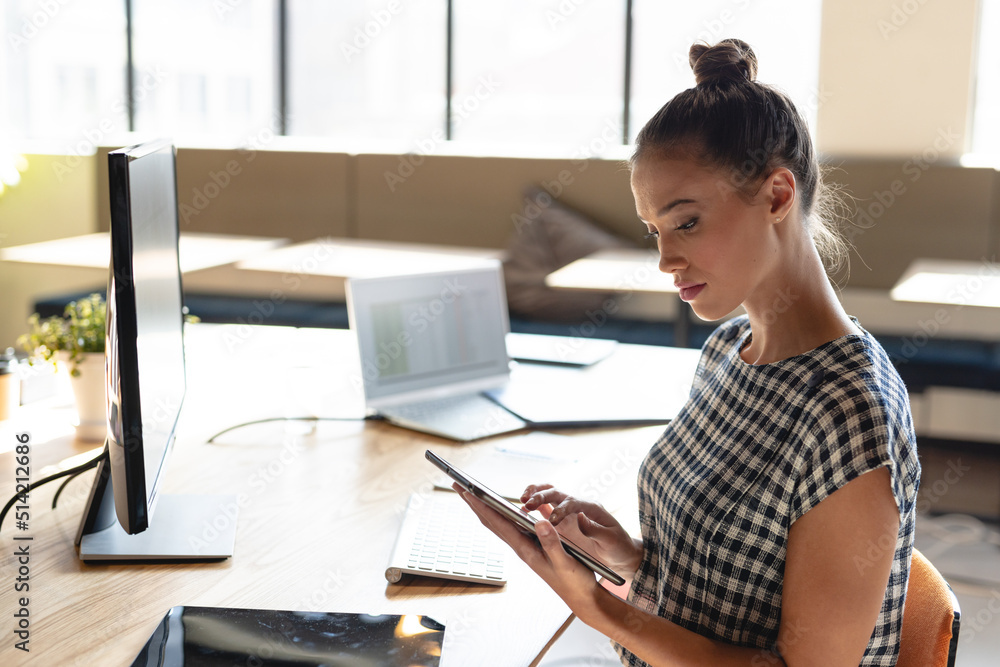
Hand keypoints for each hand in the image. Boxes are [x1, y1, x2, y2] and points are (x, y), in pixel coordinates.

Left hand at [453, 483, 602, 613]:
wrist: (581, 597)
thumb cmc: (573, 581)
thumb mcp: (565, 562)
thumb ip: (552, 543)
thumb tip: (539, 522)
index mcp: (525, 549)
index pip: (497, 522)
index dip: (480, 505)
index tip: (466, 490)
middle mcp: (521, 547)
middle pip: (491, 521)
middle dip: (474, 503)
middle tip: (458, 486)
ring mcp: (526, 547)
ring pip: (499, 524)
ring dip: (484, 508)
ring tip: (473, 494)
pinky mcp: (533, 547)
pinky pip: (512, 527)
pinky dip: (502, 515)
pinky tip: (502, 509)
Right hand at [521, 484, 642, 577]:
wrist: (619, 553)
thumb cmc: (618, 546)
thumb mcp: (611, 541)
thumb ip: (596, 530)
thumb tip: (580, 519)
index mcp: (591, 508)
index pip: (573, 502)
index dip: (561, 509)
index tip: (552, 521)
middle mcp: (577, 506)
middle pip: (557, 493)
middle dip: (541, 495)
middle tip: (527, 503)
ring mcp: (567, 512)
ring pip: (548, 494)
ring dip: (534, 494)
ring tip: (522, 500)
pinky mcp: (560, 520)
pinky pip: (544, 508)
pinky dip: (533, 507)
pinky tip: (520, 512)